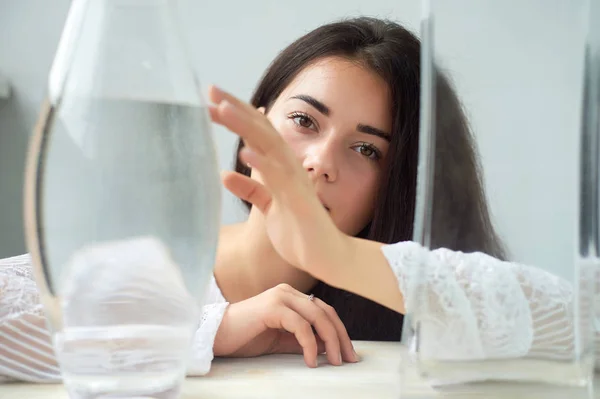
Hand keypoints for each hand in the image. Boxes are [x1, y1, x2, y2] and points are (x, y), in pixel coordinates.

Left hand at [208, 86, 404, 313]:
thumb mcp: (269, 205)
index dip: (236, 113)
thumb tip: (224, 174)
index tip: (212, 97)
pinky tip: (245, 152)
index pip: (257, 132)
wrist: (326, 255)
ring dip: (246, 127)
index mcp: (281, 167)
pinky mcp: (298, 202)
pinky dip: (262, 165)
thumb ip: (252, 188)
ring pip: (269, 147)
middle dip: (237, 109)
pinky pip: (278, 181)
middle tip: (211, 91)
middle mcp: (289, 168)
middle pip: (261, 130)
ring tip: (223, 110)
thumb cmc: (299, 229)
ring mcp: (295, 183)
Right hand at [213, 284, 357, 366]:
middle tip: (347, 359)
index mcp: (291, 296)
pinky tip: (310, 360)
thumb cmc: (245, 337)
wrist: (216, 336)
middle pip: (325, 312)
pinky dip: (309, 343)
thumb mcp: (280, 340)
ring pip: (317, 316)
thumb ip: (302, 340)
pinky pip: (300, 325)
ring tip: (333, 361)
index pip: (324, 311)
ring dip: (330, 341)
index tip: (347, 353)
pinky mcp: (272, 307)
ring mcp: (280, 297)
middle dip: (340, 337)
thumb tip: (328, 348)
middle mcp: (288, 292)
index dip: (339, 332)